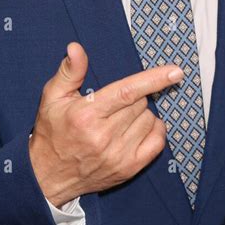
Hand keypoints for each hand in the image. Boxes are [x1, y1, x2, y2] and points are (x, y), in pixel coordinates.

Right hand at [28, 42, 182, 207]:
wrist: (48, 176)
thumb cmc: (53, 131)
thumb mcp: (52, 97)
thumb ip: (69, 71)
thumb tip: (76, 48)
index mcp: (86, 115)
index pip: (127, 91)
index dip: (153, 79)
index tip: (175, 71)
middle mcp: (104, 137)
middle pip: (140, 102)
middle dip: (132, 97)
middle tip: (113, 104)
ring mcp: (118, 156)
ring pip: (150, 119)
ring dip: (141, 113)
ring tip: (119, 119)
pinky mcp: (128, 169)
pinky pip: (157, 141)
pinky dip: (153, 129)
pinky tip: (137, 128)